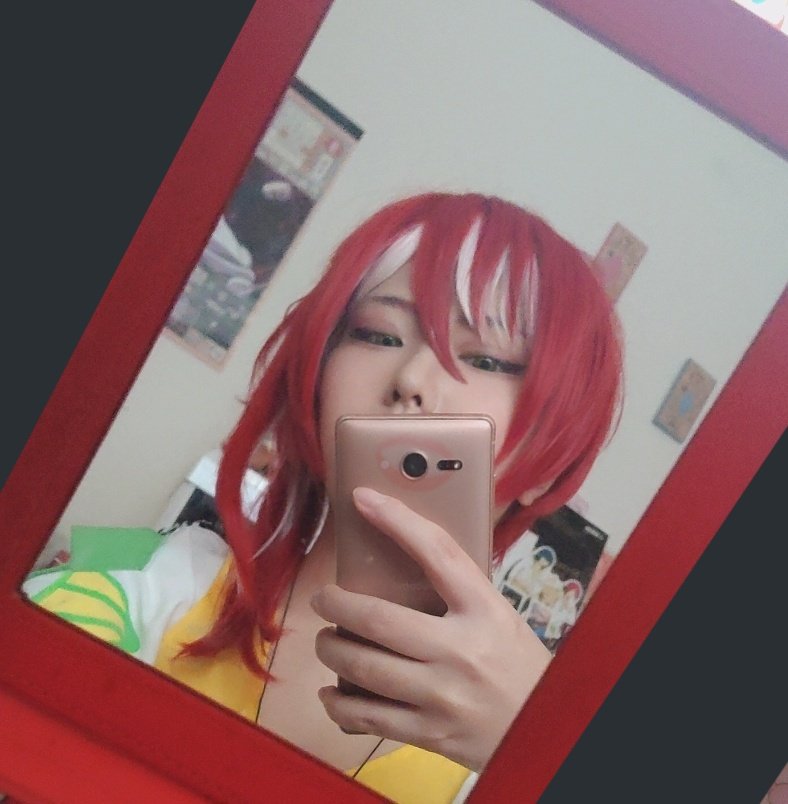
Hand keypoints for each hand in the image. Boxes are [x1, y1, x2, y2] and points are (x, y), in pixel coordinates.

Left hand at [311, 486, 551, 771]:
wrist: (546, 729)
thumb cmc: (517, 664)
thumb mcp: (498, 616)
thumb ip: (457, 592)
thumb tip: (404, 553)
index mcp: (484, 610)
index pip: (436, 552)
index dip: (396, 521)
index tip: (363, 499)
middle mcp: (461, 650)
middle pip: (379, 618)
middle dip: (336, 605)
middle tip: (324, 599)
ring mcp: (443, 695)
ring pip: (364, 667)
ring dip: (331, 650)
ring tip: (326, 641)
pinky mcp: (428, 733)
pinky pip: (367, 717)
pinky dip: (338, 703)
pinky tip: (331, 692)